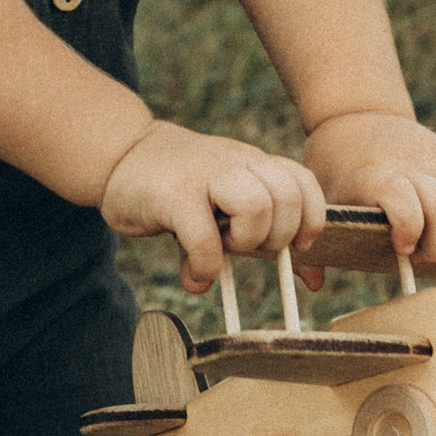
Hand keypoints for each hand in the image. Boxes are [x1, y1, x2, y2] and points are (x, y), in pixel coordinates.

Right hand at [99, 121, 329, 293]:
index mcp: (252, 162)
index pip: (302, 182)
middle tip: (251, 247)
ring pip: (257, 207)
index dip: (311, 218)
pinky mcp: (174, 195)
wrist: (122, 154)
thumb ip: (261, 236)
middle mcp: (235, 162)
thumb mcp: (226, 201)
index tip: (298, 246)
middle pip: (288, 197)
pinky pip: (205, 237)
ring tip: (224, 248)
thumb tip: (313, 282)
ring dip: (247, 241)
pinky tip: (196, 270)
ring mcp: (205, 175)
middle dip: (278, 236)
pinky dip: (207, 264)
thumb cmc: (180, 187)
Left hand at [301, 112, 435, 282]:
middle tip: (427, 271)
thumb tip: (312, 284)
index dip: (408, 228)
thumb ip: (315, 240)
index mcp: (375, 174)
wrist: (358, 116)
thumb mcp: (320, 196)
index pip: (402, 197)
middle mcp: (413, 165)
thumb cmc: (336, 168)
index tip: (402, 252)